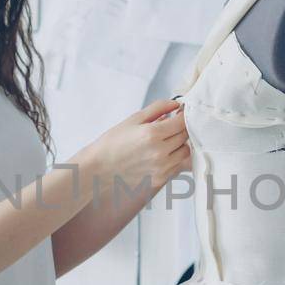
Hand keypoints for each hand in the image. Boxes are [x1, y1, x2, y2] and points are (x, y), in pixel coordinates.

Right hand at [74, 98, 189, 203]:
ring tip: (164, 142)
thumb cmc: (112, 144)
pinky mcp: (160, 180)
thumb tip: (176, 104)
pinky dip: (174, 158)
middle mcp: (160, 152)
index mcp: (152, 134)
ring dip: (179, 145)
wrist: (98, 169)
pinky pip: (178, 166)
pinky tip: (161, 155)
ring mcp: (161, 168)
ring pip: (185, 152)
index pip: (182, 122)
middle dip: (180, 129)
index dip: (183, 115)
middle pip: (186, 136)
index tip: (180, 113)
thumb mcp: (133, 119)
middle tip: (170, 126)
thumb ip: (157, 108)